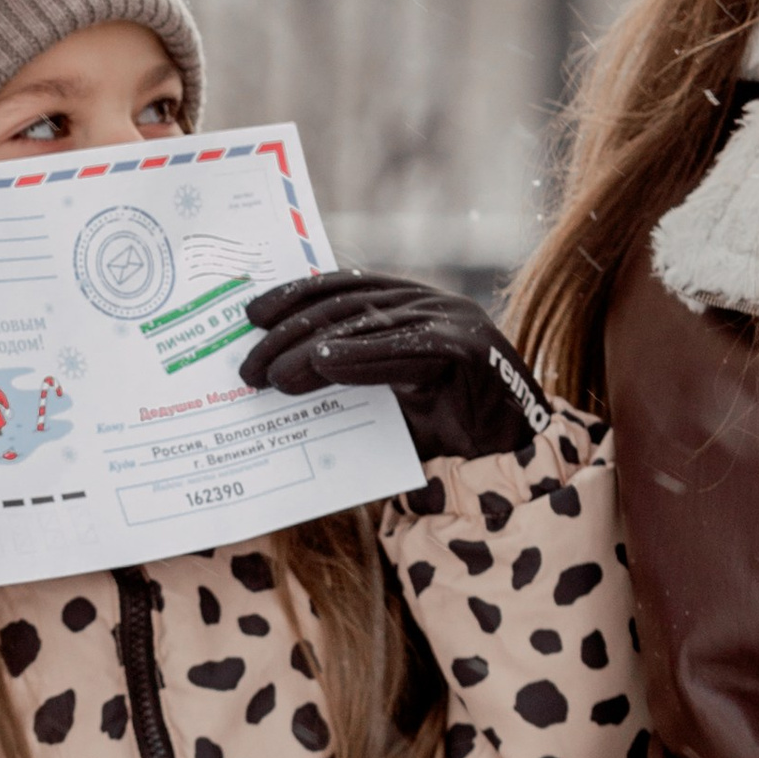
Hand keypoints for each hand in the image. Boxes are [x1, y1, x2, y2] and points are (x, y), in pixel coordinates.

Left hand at [241, 268, 554, 461]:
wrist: (509, 469)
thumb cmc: (443, 437)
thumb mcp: (385, 400)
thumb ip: (347, 378)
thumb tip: (276, 377)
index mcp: (414, 309)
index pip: (346, 288)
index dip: (296, 295)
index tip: (251, 315)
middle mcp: (434, 306)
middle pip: (348, 305)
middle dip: (292, 331)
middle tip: (249, 366)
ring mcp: (455, 323)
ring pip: (370, 323)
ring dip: (314, 349)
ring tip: (274, 375)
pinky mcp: (468, 351)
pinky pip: (405, 349)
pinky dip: (360, 355)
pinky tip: (323, 364)